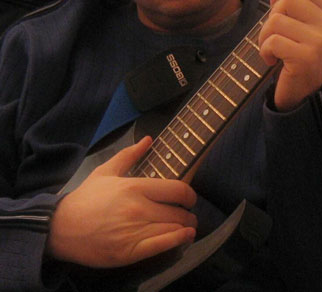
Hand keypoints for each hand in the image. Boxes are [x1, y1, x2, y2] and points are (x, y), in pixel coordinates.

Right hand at [47, 136, 196, 267]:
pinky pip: (164, 246)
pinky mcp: (130, 252)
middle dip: (189, 214)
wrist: (61, 228)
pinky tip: (185, 237)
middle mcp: (139, 208)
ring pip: (175, 229)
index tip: (189, 198)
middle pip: (179, 212)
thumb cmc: (86, 198)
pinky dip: (179, 241)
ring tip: (187, 227)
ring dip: (186, 228)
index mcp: (135, 187)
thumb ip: (130, 154)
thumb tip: (148, 139)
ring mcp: (135, 231)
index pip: (177, 190)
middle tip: (189, 214)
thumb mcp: (106, 170)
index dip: (190, 195)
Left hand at [258, 0, 321, 111]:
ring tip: (271, 51)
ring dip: (264, 37)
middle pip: (290, 0)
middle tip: (273, 37)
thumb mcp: (295, 31)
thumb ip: (286, 8)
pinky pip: (274, 40)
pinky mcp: (307, 57)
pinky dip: (265, 51)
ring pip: (276, 21)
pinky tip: (272, 61)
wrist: (302, 96)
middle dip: (272, 17)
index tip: (288, 21)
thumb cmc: (297, 61)